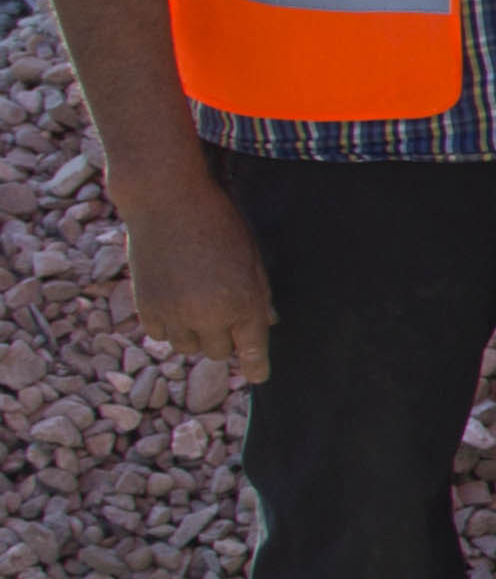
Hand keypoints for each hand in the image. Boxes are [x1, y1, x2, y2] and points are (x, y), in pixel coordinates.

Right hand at [120, 180, 274, 386]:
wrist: (167, 202)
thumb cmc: (218, 223)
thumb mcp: (252, 256)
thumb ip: (259, 294)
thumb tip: (267, 323)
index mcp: (242, 302)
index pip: (253, 350)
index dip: (256, 367)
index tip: (257, 376)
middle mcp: (209, 315)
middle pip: (219, 353)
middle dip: (224, 339)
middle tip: (221, 313)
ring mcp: (175, 314)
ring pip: (188, 348)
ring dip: (194, 334)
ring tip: (195, 304)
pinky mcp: (146, 308)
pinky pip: (160, 336)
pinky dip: (168, 325)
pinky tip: (172, 301)